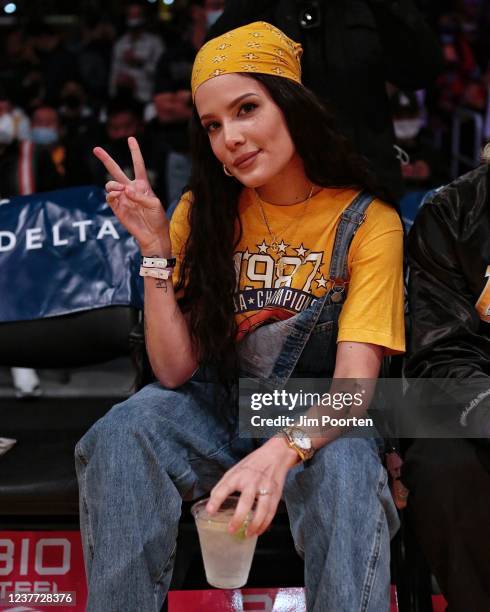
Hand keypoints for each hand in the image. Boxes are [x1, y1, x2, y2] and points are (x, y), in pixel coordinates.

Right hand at [94, 137, 169, 251]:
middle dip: (106, 159)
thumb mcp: (154, 204)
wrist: (153, 235)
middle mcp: (130, 189)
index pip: (138, 165)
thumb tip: (125, 190)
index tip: (131, 138)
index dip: (135, 152)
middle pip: (116, 170)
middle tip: (95, 149)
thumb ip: (140, 195)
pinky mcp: (117, 208)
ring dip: (113, 184)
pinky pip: (109, 197)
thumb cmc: (157, 219)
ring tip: (121, 190)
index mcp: (143, 185)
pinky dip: (111, 194)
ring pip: (110, 184)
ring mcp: (122, 198)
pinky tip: (117, 195)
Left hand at [206, 437, 298, 536]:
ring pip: (262, 509)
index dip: (217, 499)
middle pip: (246, 501)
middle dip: (238, 517)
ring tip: (247, 534)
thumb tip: (211, 502)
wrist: (276, 455)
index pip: (225, 487)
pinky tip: (259, 530)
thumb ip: (224, 485)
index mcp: (239, 474)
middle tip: (231, 529)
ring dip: (255, 524)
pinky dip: (265, 523)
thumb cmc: (253, 464)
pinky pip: (271, 512)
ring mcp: (266, 488)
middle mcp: (252, 481)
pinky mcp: (276, 494)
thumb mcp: (235, 469)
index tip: (210, 511)